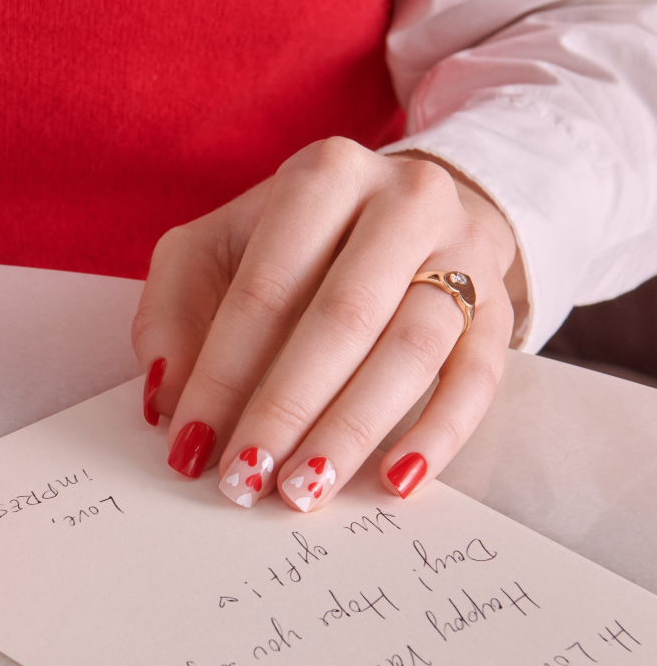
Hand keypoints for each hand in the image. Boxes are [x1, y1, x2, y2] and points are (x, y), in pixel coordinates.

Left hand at [132, 138, 519, 509]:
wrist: (406, 212)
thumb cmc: (292, 242)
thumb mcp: (214, 249)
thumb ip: (172, 311)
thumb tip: (165, 398)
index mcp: (323, 177)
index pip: (265, 287)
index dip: (222, 373)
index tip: (191, 444)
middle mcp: (405, 201)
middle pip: (344, 317)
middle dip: (287, 408)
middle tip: (246, 478)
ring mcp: (464, 252)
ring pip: (413, 349)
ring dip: (353, 429)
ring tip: (305, 488)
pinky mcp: (499, 306)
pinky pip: (479, 377)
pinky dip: (439, 435)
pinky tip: (395, 481)